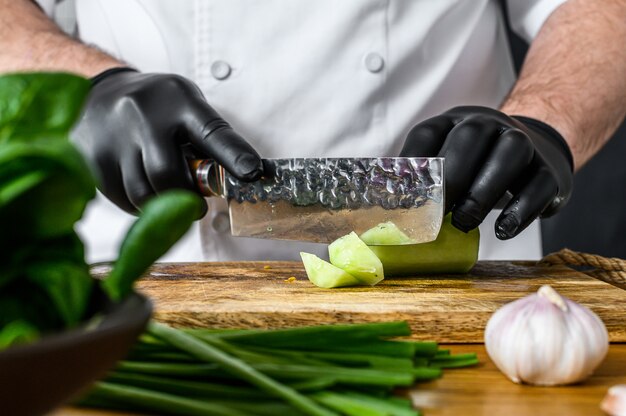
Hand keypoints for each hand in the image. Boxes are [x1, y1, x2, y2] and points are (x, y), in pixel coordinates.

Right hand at [72, 68, 262, 214]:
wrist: (99, 93)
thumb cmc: (157, 107)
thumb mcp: (186, 107)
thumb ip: (209, 140)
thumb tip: (239, 176)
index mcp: (178, 101)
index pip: (211, 131)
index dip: (233, 156)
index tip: (253, 173)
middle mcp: (143, 115)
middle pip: (166, 174)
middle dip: (186, 200)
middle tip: (197, 208)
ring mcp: (113, 136)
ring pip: (142, 193)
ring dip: (162, 208)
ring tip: (171, 201)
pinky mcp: (92, 158)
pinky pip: (122, 199)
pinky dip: (140, 206)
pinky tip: (146, 193)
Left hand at [400, 106, 572, 239]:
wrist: (539, 150)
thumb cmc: (479, 166)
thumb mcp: (449, 163)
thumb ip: (422, 182)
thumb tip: (388, 213)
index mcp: (454, 122)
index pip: (427, 134)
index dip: (411, 165)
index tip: (401, 200)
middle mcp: (489, 124)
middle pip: (471, 137)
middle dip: (451, 178)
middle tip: (437, 215)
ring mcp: (525, 143)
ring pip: (510, 153)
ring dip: (483, 192)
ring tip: (465, 223)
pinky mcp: (551, 171)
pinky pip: (540, 185)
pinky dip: (521, 211)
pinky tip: (503, 231)